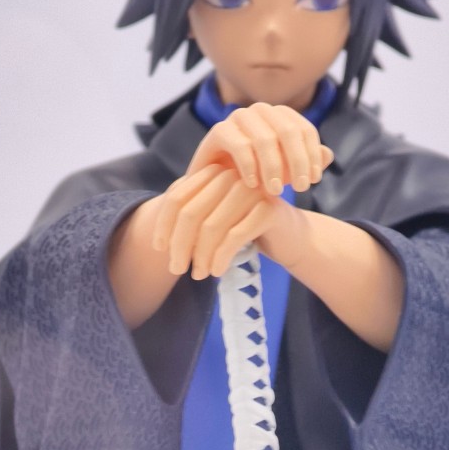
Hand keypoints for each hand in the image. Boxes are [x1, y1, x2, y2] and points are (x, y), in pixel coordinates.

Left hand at [150, 163, 301, 279]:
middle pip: (190, 213)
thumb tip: (159, 242)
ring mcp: (251, 190)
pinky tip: (217, 272)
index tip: (160, 250)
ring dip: (201, 256)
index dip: (163, 225)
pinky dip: (221, 258)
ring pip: (211, 226)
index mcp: (212, 174)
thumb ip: (190, 222)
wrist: (289, 237)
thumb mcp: (215, 222)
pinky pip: (235, 236)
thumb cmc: (247, 230)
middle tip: (177, 270)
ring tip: (200, 274)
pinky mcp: (268, 209)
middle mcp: (230, 176)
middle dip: (180, 246)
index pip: (176, 197)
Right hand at [185, 101, 334, 194]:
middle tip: (300, 188)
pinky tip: (253, 185)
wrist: (218, 191)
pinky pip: (238, 145)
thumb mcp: (287, 175)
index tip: (314, 180)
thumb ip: (308, 165)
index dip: (312, 155)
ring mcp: (238, 118)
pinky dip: (249, 166)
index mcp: (281, 117)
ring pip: (264, 138)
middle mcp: (261, 111)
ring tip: (276, 191)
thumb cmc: (257, 180)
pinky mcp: (218, 131)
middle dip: (297, 161)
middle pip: (288, 131)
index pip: (305, 129)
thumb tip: (327, 154)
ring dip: (274, 167)